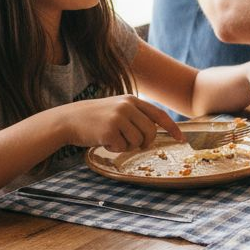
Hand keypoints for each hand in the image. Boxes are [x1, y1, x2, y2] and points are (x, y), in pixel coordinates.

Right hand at [55, 95, 179, 152]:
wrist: (68, 120)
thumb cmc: (96, 118)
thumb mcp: (118, 109)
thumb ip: (137, 116)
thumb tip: (157, 130)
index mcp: (132, 100)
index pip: (159, 115)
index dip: (172, 128)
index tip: (181, 139)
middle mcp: (127, 106)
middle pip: (150, 132)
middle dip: (145, 143)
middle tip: (134, 145)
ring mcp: (118, 118)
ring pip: (138, 141)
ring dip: (127, 146)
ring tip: (113, 138)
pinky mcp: (109, 130)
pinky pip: (123, 148)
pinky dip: (115, 149)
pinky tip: (103, 141)